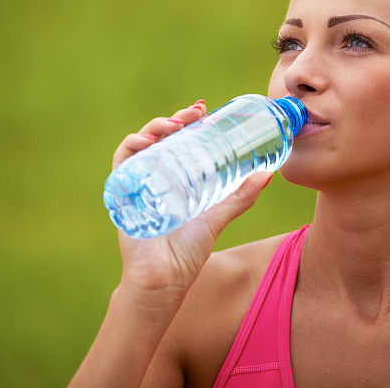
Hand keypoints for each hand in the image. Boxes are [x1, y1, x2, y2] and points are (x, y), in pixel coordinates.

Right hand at [110, 99, 274, 295]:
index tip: (204, 109)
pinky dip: (130, 146)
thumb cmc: (187, 252)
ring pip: (140, 143)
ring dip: (155, 127)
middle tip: (195, 112)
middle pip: (160, 137)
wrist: (165, 280)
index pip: (178, 140)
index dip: (188, 120)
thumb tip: (268, 174)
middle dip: (175, 118)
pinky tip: (147, 141)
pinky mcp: (122, 192)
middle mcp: (155, 175)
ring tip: (176, 124)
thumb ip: (241, 196)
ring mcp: (138, 182)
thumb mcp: (218, 216)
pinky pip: (120, 161)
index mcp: (175, 177)